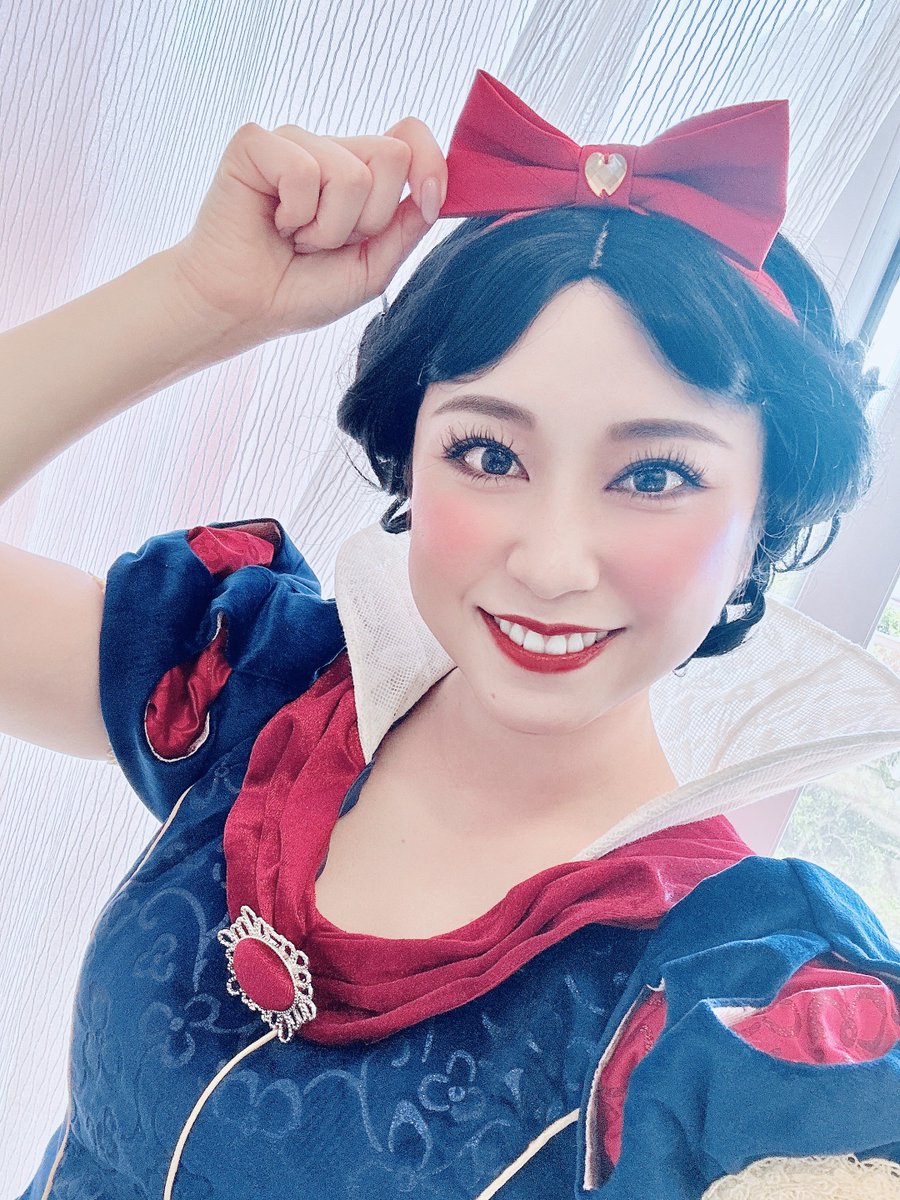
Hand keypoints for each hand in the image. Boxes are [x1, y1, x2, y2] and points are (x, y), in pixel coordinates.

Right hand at [167, 117, 446, 340]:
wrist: (242, 310)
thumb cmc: (300, 292)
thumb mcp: (372, 268)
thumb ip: (408, 226)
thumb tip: (436, 189)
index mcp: (361, 175)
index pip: (411, 137)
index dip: (430, 163)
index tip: (429, 200)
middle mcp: (330, 151)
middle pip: (392, 155)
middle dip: (369, 219)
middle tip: (327, 242)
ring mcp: (293, 143)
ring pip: (350, 172)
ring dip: (326, 228)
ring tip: (295, 238)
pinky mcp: (255, 143)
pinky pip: (302, 169)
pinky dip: (294, 213)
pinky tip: (273, 223)